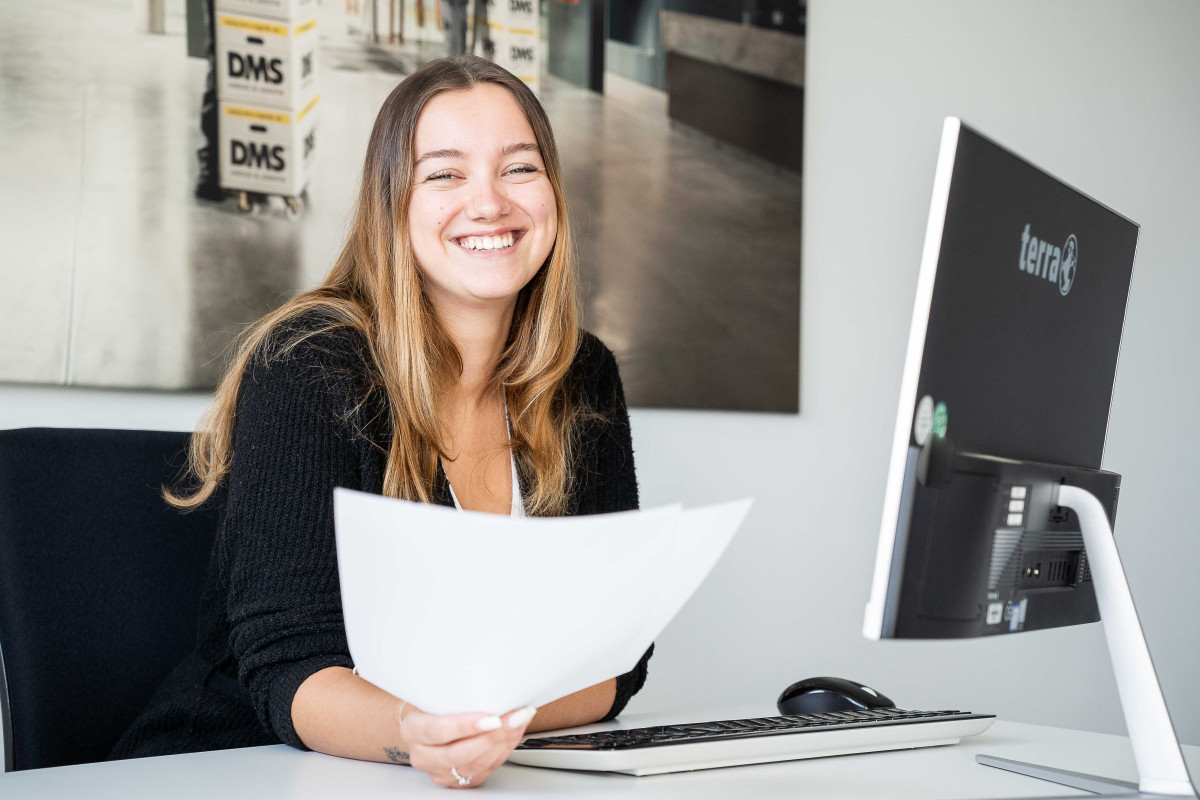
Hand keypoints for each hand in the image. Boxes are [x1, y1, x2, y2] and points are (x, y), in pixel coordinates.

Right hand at [401, 704, 536, 788]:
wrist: (427, 724)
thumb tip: (492, 685)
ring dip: (503, 743)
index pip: (437, 731)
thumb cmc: (435, 705)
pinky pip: (485, 770)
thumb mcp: (438, 694)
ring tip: (519, 722)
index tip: (491, 718)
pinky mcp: (457, 781)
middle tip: (513, 719)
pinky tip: (514, 734)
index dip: (465, 726)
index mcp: (413, 730)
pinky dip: (504, 750)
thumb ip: (458, 694)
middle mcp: (423, 755)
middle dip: (492, 737)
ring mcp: (439, 771)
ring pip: (475, 766)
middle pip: (458, 754)